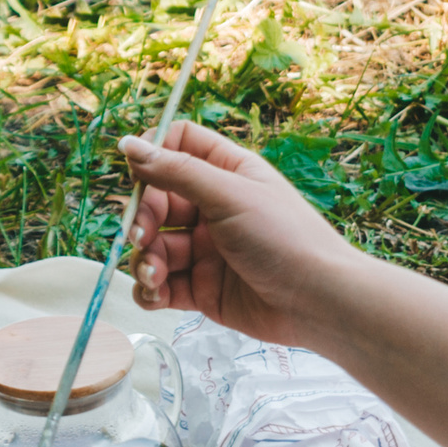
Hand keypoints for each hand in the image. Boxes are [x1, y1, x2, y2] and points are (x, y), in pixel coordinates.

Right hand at [121, 122, 361, 345]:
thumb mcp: (230, 195)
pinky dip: (149, 289)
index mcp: (227, 173)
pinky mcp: (201, 288)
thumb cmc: (286, 238)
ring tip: (155, 275)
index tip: (137, 175)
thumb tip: (129, 144)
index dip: (152, 156)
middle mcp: (213, 208)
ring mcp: (206, 250)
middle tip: (142, 236)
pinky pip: (160, 284)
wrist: (318, 302)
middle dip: (143, 218)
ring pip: (154, 246)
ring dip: (144, 259)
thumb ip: (177, 171)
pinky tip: (156, 293)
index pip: (177, 146)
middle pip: (157, 201)